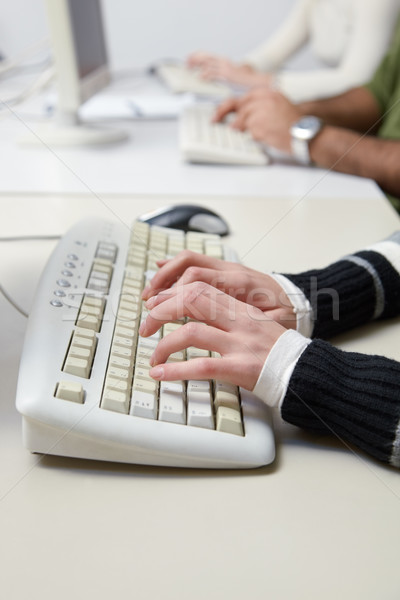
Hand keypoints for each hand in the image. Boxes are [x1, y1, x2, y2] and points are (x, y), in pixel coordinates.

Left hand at [139, 281, 286, 389]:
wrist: (303, 369)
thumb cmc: (277, 349)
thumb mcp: (255, 322)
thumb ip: (228, 315)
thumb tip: (195, 314)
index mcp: (241, 307)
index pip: (200, 287)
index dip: (172, 293)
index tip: (155, 304)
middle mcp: (238, 321)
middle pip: (192, 301)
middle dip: (162, 311)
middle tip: (145, 326)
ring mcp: (239, 343)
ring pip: (191, 333)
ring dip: (163, 344)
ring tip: (152, 357)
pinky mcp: (240, 367)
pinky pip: (202, 365)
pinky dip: (176, 370)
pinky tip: (160, 374)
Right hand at [142, 250, 295, 327]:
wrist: (299, 298)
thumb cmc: (287, 313)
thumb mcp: (276, 324)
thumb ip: (253, 325)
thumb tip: (231, 330)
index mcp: (241, 284)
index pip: (197, 284)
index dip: (172, 299)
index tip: (157, 317)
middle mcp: (231, 271)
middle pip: (187, 270)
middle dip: (162, 289)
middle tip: (146, 313)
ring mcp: (226, 268)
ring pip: (188, 261)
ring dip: (164, 276)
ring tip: (147, 296)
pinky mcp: (224, 271)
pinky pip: (195, 262)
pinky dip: (174, 268)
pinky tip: (159, 273)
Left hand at [187, 52, 272, 87]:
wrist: (255, 83)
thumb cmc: (243, 83)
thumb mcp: (229, 76)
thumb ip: (220, 76)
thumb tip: (210, 79)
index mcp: (223, 61)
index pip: (207, 55)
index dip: (196, 56)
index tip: (188, 60)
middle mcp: (223, 62)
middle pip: (205, 56)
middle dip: (194, 59)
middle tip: (186, 64)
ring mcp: (225, 68)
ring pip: (207, 63)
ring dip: (197, 66)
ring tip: (190, 70)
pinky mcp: (227, 75)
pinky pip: (213, 73)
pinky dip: (205, 75)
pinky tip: (200, 78)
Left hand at [214, 88, 300, 152]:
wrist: (304, 133)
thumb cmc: (292, 124)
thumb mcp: (277, 106)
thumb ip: (258, 107)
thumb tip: (238, 115)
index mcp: (267, 92)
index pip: (241, 97)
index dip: (227, 106)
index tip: (218, 113)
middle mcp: (263, 98)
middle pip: (236, 105)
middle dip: (222, 113)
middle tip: (214, 121)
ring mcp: (260, 111)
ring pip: (241, 121)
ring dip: (243, 129)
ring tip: (257, 132)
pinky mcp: (259, 125)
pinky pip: (249, 133)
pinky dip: (255, 137)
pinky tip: (267, 136)